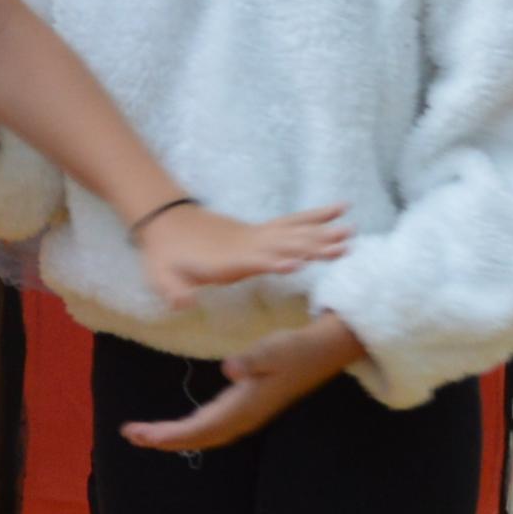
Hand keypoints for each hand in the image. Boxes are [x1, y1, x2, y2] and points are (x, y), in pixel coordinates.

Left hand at [123, 313, 365, 451]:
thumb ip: (253, 359)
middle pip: (199, 436)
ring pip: (206, 433)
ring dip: (176, 435)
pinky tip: (181, 426)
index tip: (139, 434)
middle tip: (131, 434)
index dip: (168, 434)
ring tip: (147, 434)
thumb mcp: (275, 347)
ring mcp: (248, 412)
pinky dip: (192, 428)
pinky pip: (214, 424)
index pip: (199, 428)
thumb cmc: (297, 347)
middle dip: (164, 438)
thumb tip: (231, 369)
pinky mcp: (250, 404)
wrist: (326, 350)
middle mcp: (244, 416)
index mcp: (245, 406)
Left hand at [132, 201, 348, 307]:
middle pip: (283, 245)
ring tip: (351, 234)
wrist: (164, 220)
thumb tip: (183, 304)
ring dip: (322, 233)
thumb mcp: (161, 276)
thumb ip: (173, 290)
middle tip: (342, 247)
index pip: (252, 261)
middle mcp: (246, 245)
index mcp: (225, 259)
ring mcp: (256, 235)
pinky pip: (294, 222)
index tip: (296, 264)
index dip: (272, 263)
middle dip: (312, 247)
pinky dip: (317, 216)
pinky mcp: (261, 231)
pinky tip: (340, 209)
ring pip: (294, 233)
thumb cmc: (164, 255)